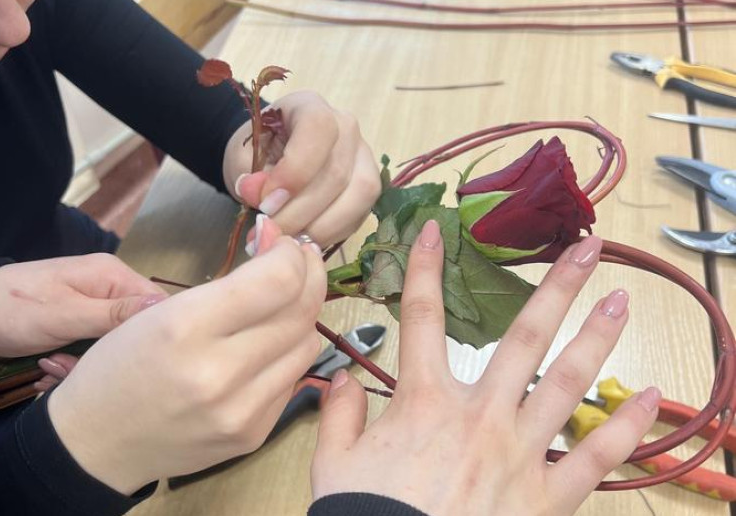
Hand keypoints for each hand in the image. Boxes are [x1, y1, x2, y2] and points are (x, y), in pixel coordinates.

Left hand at [0, 254, 166, 361]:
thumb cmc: (12, 310)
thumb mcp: (65, 315)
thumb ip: (116, 314)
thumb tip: (166, 309)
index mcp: (112, 276)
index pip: (157, 306)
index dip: (151, 336)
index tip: (131, 360)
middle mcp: (108, 289)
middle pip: (134, 332)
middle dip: (107, 357)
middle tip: (71, 367)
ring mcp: (92, 309)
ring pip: (112, 348)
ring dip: (83, 366)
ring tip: (51, 367)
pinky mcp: (77, 327)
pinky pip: (91, 351)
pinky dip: (71, 365)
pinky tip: (48, 368)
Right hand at [48, 216, 326, 494]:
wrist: (97, 443)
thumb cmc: (120, 365)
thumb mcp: (158, 310)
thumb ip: (227, 282)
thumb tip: (278, 243)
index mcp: (186, 328)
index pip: (278, 280)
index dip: (293, 255)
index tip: (286, 246)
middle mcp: (220, 373)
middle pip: (302, 311)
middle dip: (308, 277)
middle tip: (299, 263)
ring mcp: (242, 411)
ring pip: (308, 344)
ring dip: (303, 316)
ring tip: (283, 304)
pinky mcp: (254, 435)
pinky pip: (294, 378)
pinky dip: (288, 354)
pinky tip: (267, 345)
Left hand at [223, 90, 381, 247]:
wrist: (270, 159)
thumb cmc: (257, 153)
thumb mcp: (242, 158)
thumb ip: (249, 175)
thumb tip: (260, 196)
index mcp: (310, 107)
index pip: (318, 130)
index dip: (294, 171)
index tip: (264, 202)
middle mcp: (346, 128)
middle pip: (336, 173)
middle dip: (298, 211)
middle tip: (268, 231)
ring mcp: (363, 157)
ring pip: (356, 196)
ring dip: (318, 227)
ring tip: (285, 241)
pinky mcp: (368, 188)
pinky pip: (358, 215)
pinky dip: (329, 234)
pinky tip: (302, 239)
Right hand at [311, 226, 659, 515]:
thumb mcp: (333, 462)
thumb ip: (339, 413)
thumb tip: (343, 380)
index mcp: (424, 402)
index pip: (420, 319)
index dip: (423, 271)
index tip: (434, 232)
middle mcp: (479, 416)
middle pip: (522, 338)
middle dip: (556, 288)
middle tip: (587, 250)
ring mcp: (518, 454)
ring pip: (565, 384)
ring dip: (596, 339)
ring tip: (621, 301)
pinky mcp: (544, 497)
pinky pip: (593, 459)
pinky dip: (623, 428)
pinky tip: (648, 398)